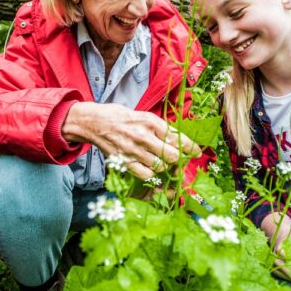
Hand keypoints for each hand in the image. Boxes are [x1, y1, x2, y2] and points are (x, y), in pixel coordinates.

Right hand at [62, 102, 200, 179]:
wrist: (94, 122)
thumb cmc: (120, 117)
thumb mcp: (143, 115)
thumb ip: (160, 127)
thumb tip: (180, 138)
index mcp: (150, 121)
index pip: (177, 137)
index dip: (190, 147)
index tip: (196, 152)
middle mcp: (143, 135)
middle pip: (172, 154)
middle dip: (179, 159)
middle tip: (179, 159)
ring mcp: (133, 150)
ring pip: (161, 166)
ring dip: (165, 167)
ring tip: (164, 163)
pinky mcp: (124, 161)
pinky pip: (146, 174)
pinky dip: (152, 174)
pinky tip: (150, 168)